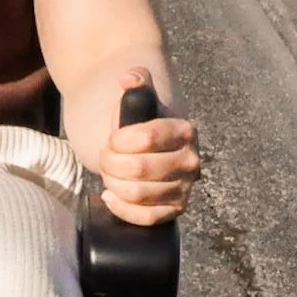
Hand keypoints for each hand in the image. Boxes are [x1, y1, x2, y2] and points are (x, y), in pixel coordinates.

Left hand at [96, 68, 199, 224]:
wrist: (138, 145)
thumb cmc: (135, 121)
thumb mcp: (136, 96)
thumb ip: (136, 79)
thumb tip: (130, 78)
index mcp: (183, 131)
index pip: (148, 138)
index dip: (119, 140)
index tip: (111, 138)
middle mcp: (190, 161)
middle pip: (140, 169)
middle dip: (112, 163)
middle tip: (106, 156)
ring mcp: (183, 188)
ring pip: (140, 194)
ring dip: (114, 183)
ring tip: (109, 172)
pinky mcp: (172, 210)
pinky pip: (148, 218)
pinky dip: (123, 208)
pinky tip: (110, 195)